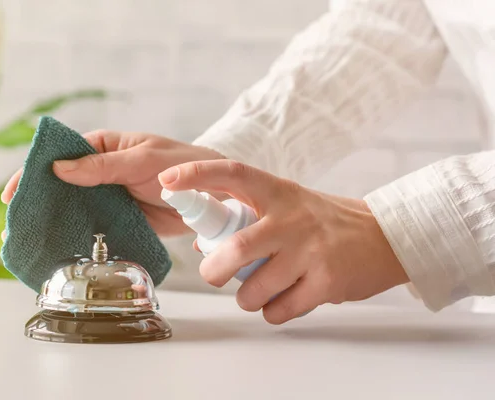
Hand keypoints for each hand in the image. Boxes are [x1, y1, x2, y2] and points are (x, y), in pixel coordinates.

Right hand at [0, 130, 224, 235]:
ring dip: (54, 223)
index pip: (61, 156)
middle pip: (61, 186)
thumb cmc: (180, 164)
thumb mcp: (140, 160)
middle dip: (38, 203)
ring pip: (75, 209)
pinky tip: (62, 251)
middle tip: (15, 226)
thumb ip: (102, 166)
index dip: (35, 172)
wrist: (210, 194)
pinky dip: (79, 237)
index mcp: (103, 148)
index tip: (14, 193)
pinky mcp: (120, 220)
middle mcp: (101, 172)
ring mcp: (109, 197)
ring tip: (31, 242)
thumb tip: (59, 167)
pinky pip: (94, 228)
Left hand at [158, 160, 408, 323]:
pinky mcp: (327, 282)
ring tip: (257, 291)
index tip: (167, 181)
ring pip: (254, 289)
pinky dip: (272, 312)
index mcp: (279, 192)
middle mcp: (293, 218)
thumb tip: (207, 243)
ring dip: (247, 298)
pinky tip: (284, 299)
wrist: (385, 238)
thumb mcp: (290, 204)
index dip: (198, 175)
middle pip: (236, 249)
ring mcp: (311, 251)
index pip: (233, 174)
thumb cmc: (325, 222)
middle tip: (213, 274)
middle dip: (213, 271)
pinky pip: (280, 310)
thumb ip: (251, 216)